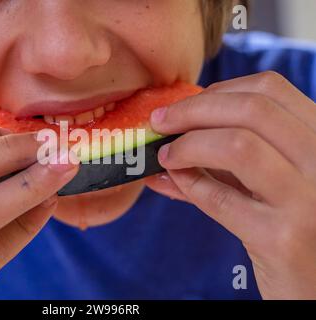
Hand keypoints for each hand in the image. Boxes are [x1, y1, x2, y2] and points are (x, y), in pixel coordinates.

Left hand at [145, 71, 315, 298]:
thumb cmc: (297, 231)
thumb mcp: (275, 184)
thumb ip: (230, 161)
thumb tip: (174, 139)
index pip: (271, 90)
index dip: (218, 91)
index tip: (186, 106)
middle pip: (251, 109)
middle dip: (192, 110)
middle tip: (160, 122)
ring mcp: (309, 201)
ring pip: (237, 145)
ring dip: (187, 145)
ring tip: (165, 155)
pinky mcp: (283, 240)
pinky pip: (219, 198)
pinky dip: (188, 183)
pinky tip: (173, 179)